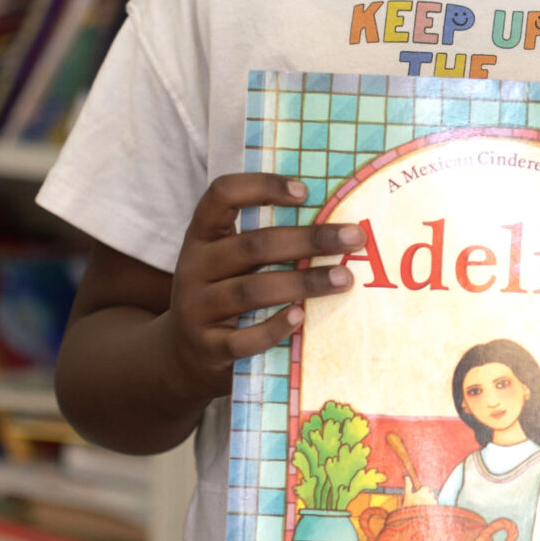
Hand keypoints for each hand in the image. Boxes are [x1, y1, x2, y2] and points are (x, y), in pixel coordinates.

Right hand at [160, 173, 363, 403]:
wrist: (185, 353)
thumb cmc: (224, 293)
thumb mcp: (231, 261)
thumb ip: (265, 241)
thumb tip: (335, 222)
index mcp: (202, 235)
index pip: (222, 195)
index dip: (262, 187)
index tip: (305, 191)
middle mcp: (194, 267)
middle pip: (253, 245)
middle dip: (309, 240)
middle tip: (354, 238)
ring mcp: (196, 308)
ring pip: (251, 291)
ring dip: (303, 283)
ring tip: (344, 279)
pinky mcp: (207, 347)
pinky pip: (243, 339)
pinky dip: (274, 328)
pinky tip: (302, 318)